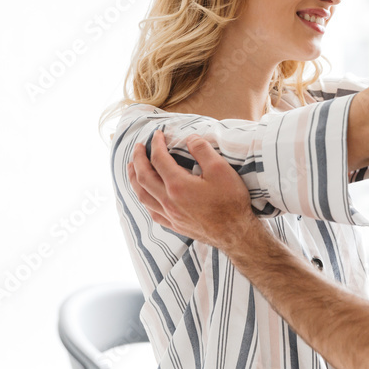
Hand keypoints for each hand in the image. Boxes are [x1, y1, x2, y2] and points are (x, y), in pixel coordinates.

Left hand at [127, 130, 256, 249]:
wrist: (236, 234)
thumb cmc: (230, 202)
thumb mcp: (221, 169)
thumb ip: (202, 150)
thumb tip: (189, 139)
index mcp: (177, 185)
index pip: (158, 159)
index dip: (156, 144)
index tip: (157, 134)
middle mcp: (168, 201)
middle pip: (143, 176)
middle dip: (138, 159)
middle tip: (138, 147)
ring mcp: (170, 215)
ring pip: (142, 195)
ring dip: (134, 179)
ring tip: (131, 168)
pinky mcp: (174, 225)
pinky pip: (151, 211)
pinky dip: (144, 199)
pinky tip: (145, 195)